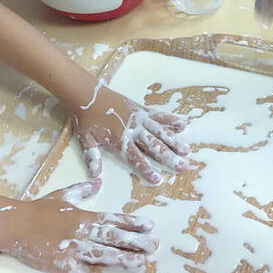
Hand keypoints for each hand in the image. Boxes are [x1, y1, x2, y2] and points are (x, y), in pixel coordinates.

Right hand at [11, 179, 158, 272]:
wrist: (14, 223)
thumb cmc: (38, 209)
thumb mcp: (62, 195)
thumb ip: (82, 190)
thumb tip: (98, 182)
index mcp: (83, 216)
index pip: (113, 220)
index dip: (132, 223)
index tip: (150, 226)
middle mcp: (81, 232)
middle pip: (113, 237)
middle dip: (135, 241)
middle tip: (154, 245)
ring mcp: (71, 248)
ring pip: (101, 254)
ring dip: (121, 259)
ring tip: (139, 264)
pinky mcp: (59, 263)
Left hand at [72, 83, 189, 184]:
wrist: (87, 94)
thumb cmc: (86, 118)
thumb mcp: (85, 139)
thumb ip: (92, 156)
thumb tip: (95, 175)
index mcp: (119, 140)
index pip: (135, 157)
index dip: (146, 168)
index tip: (158, 179)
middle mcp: (132, 129)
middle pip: (153, 145)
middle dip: (168, 156)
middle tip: (182, 166)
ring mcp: (138, 118)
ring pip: (159, 131)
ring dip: (173, 141)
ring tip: (186, 150)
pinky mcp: (140, 109)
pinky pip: (158, 115)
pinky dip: (171, 119)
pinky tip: (183, 124)